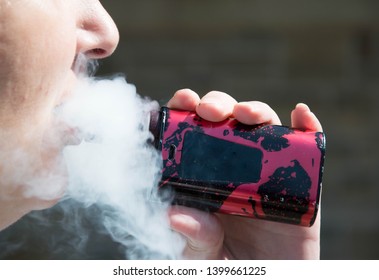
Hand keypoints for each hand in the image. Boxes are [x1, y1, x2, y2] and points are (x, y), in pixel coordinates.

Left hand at [166, 89, 322, 259]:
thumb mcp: (201, 253)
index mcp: (203, 173)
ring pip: (263, 125)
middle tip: (207, 111)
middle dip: (216, 105)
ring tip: (245, 115)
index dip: (183, 110)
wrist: (267, 278)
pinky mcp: (300, 181)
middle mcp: (234, 164)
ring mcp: (267, 168)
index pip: (190, 130)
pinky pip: (307, 146)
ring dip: (254, 110)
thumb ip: (191, 234)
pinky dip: (307, 127)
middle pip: (225, 119)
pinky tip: (302, 117)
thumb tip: (174, 214)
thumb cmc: (226, 263)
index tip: (182, 103)